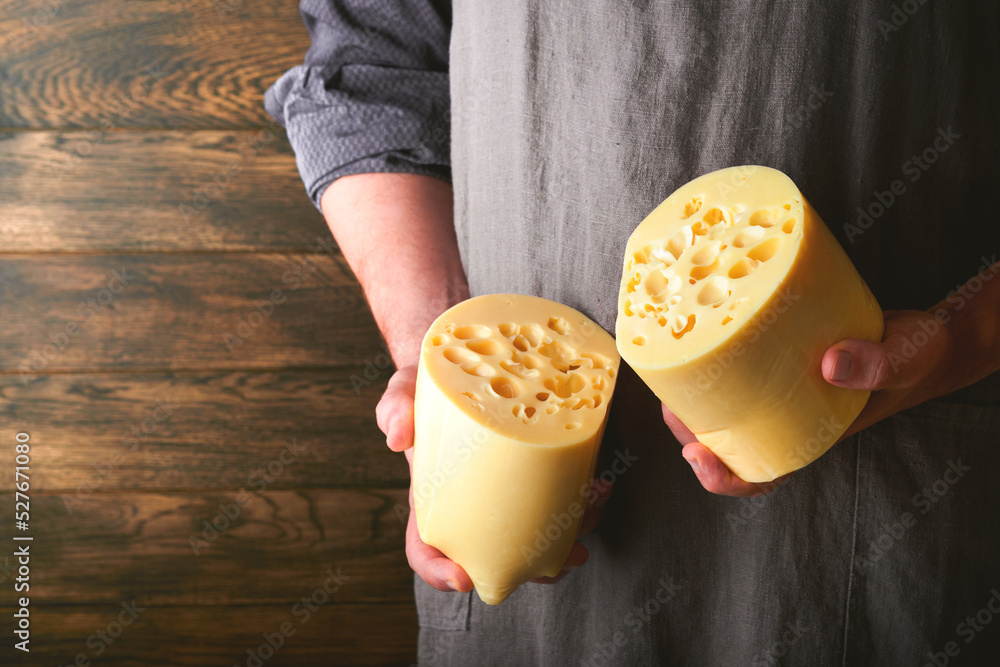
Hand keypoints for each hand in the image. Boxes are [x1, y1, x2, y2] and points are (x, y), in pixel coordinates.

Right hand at [376, 366, 605, 591]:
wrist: (471, 359)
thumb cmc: (433, 384)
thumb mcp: (406, 388)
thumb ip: (395, 407)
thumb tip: (397, 438)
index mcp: (435, 496)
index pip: (426, 548)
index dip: (439, 571)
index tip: (462, 578)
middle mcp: (475, 504)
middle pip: (496, 557)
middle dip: (530, 569)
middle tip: (557, 562)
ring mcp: (511, 493)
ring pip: (538, 537)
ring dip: (570, 538)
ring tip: (591, 509)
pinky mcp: (542, 473)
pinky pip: (564, 502)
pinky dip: (587, 502)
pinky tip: (600, 485)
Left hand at [668, 309, 953, 496]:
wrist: (924, 338)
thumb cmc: (917, 357)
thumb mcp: (905, 359)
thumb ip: (876, 366)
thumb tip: (832, 365)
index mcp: (811, 437)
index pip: (761, 475)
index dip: (724, 478)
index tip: (696, 457)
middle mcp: (789, 420)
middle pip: (728, 443)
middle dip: (690, 433)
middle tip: (670, 408)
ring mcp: (780, 394)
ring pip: (725, 410)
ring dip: (693, 402)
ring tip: (670, 380)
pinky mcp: (777, 362)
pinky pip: (738, 373)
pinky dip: (714, 365)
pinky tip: (697, 343)